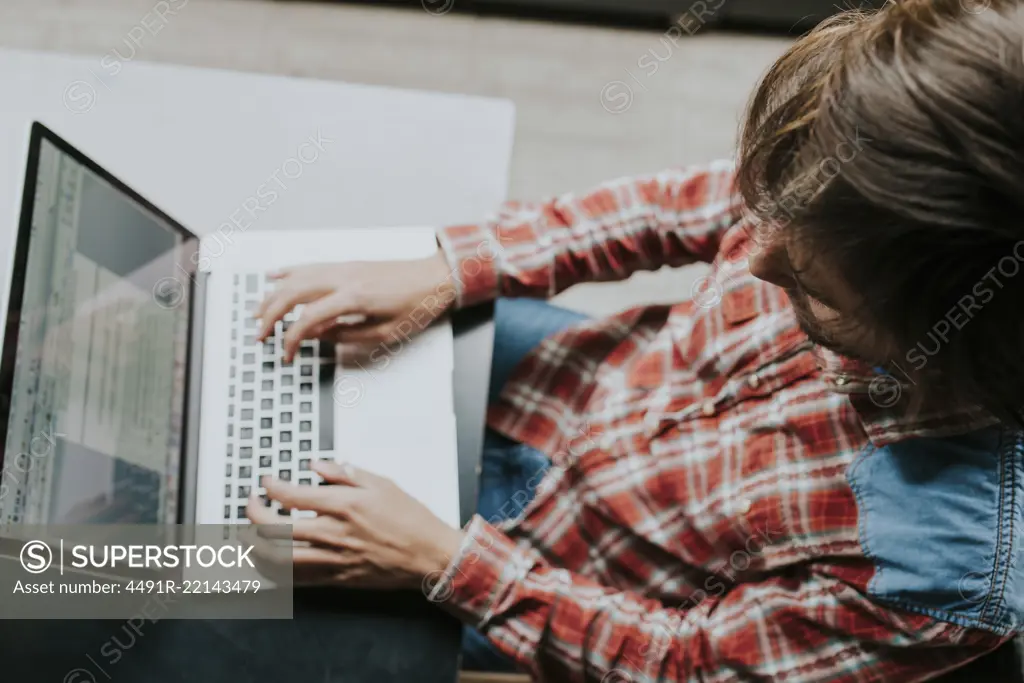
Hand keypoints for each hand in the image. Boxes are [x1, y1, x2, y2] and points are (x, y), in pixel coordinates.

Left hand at [245, 461, 464, 588]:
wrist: (429, 556)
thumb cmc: (411, 519)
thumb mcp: (381, 483)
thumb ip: (344, 472)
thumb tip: (316, 464)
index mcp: (344, 505)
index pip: (291, 495)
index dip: (270, 487)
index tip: (266, 482)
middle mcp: (334, 533)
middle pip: (275, 529)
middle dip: (253, 515)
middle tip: (252, 505)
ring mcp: (333, 559)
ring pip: (279, 559)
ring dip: (256, 547)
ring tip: (249, 536)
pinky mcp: (337, 578)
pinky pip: (297, 581)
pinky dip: (277, 573)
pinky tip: (269, 563)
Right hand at [254, 250, 454, 362]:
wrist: (435, 277)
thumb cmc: (417, 306)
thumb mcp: (385, 333)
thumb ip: (347, 334)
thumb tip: (317, 335)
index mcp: (353, 297)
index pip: (307, 319)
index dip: (291, 340)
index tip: (286, 355)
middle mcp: (343, 277)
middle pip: (292, 293)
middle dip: (270, 315)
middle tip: (259, 335)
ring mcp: (343, 267)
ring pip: (296, 277)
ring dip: (273, 294)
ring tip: (257, 312)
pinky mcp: (348, 264)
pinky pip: (311, 266)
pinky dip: (290, 271)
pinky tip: (275, 276)